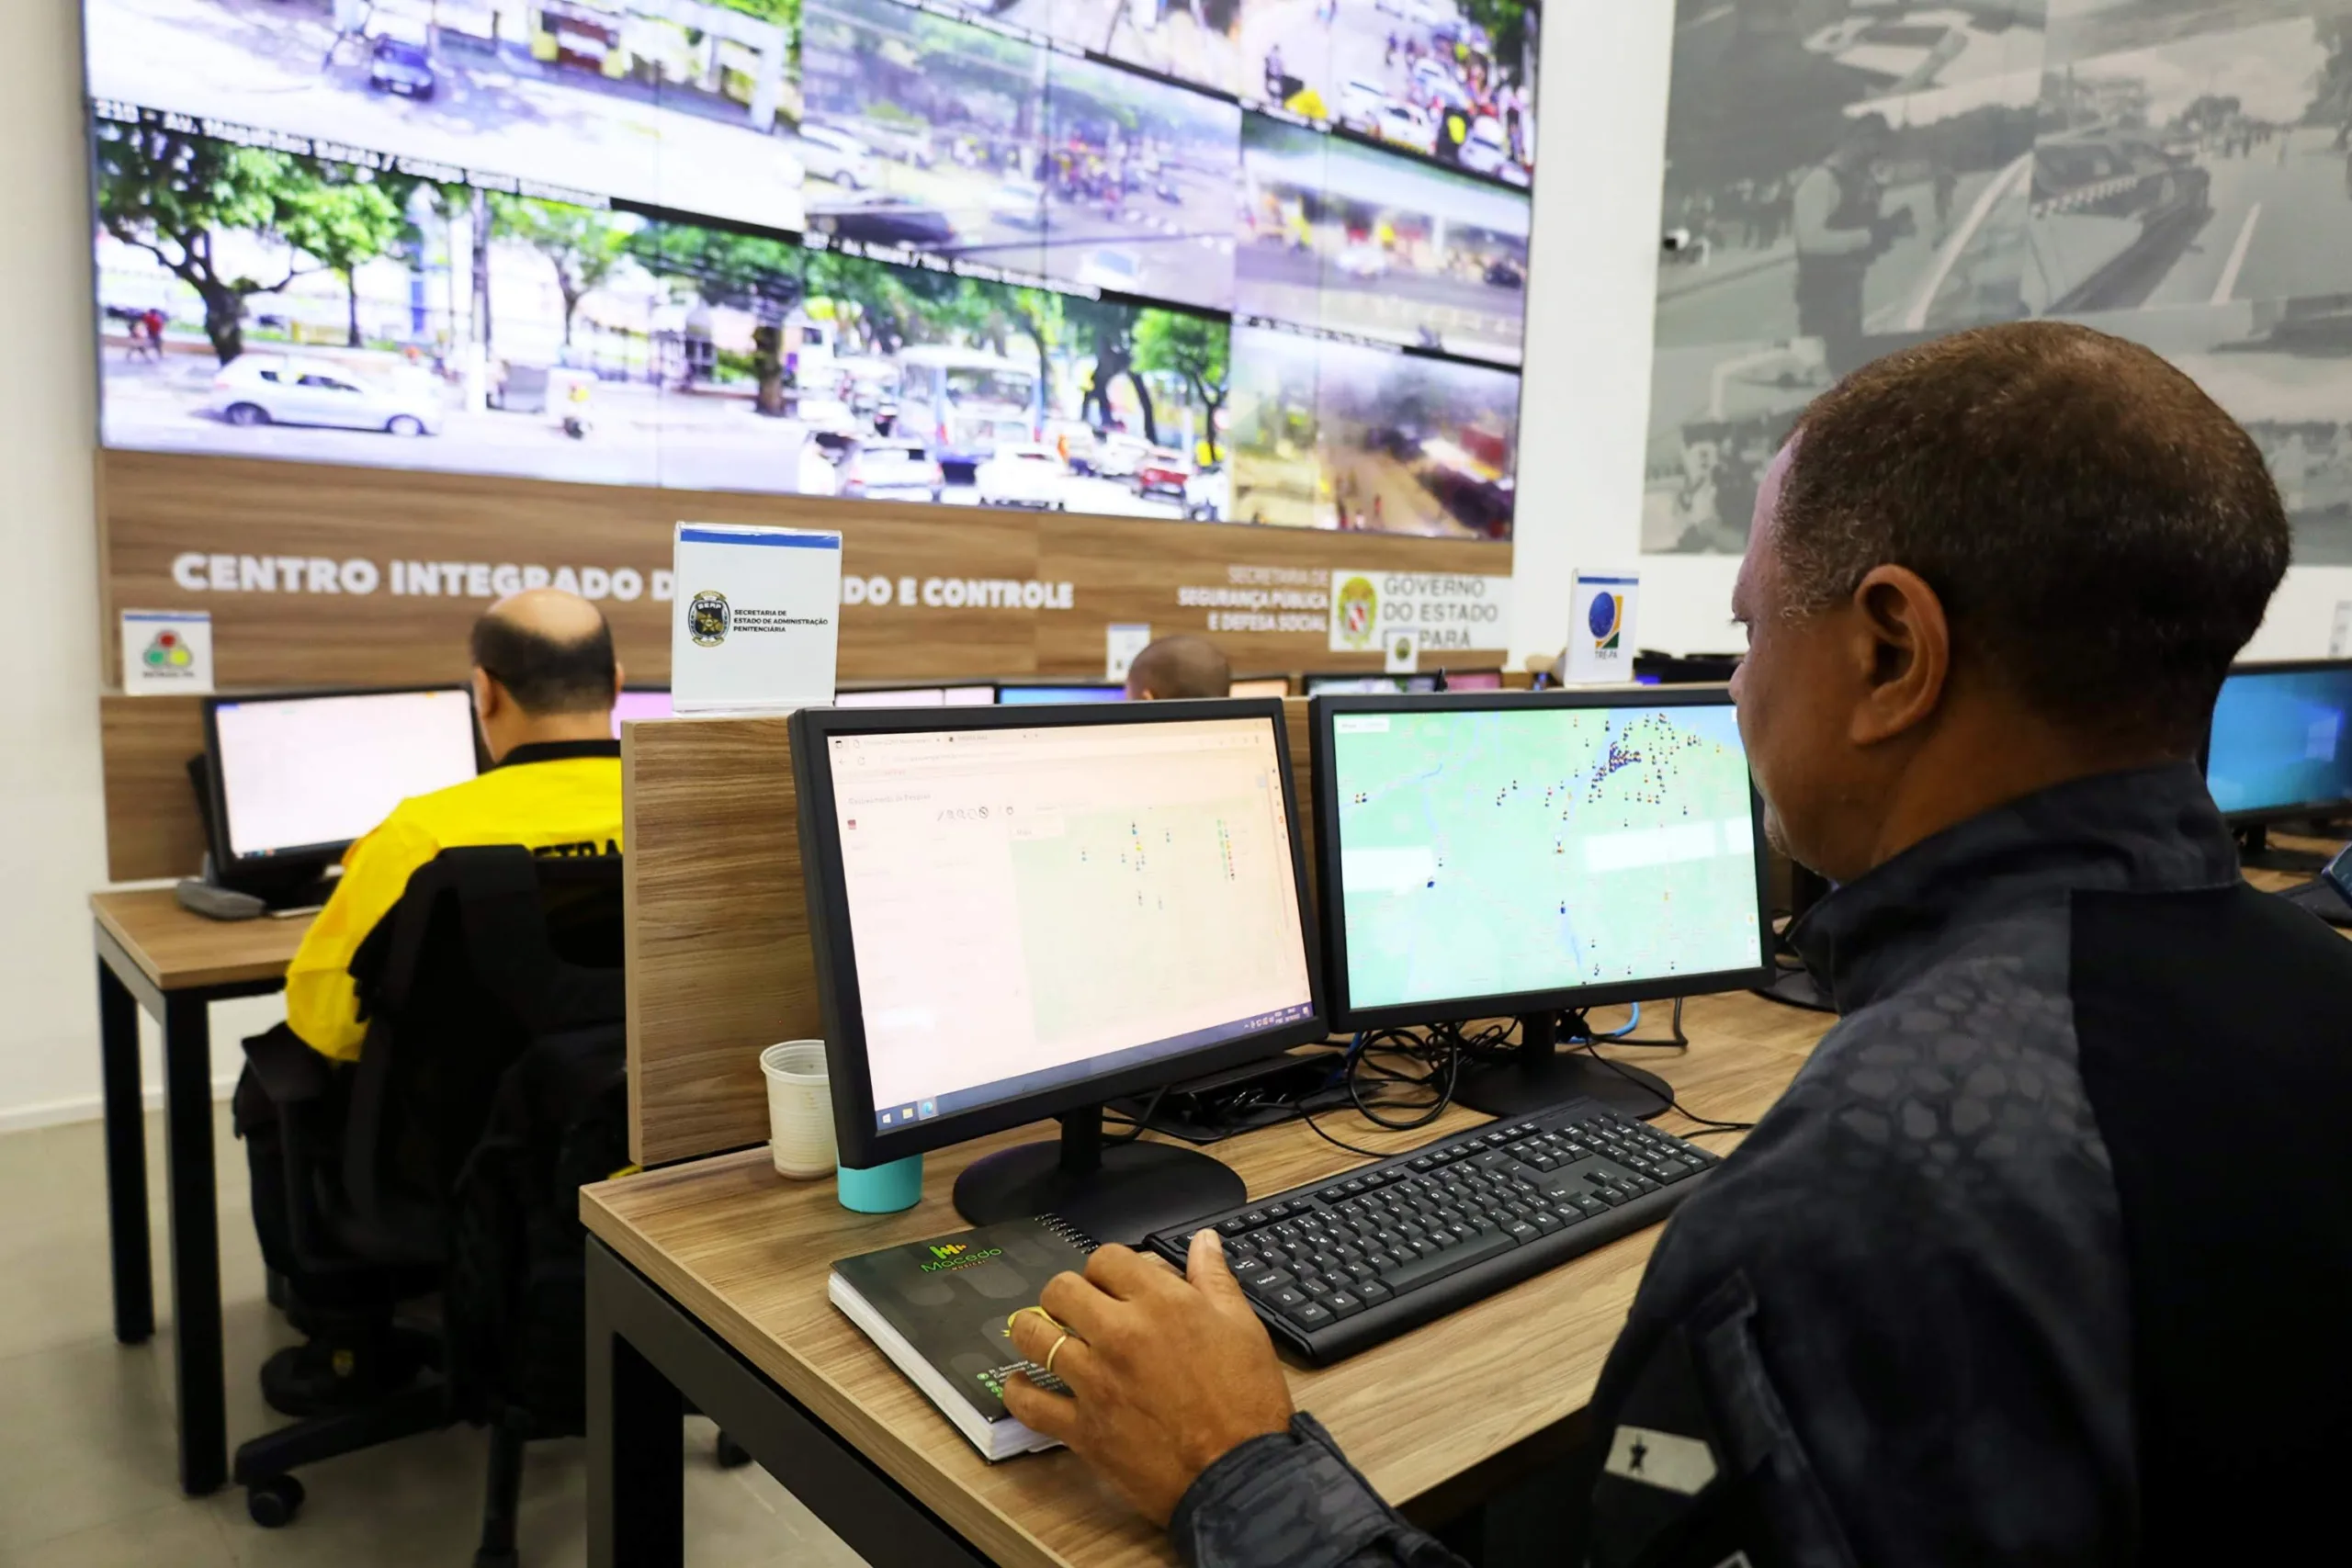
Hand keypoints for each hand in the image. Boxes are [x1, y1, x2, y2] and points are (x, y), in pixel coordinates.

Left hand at [1003, 1230, 1294, 1525]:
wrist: (1238, 1476)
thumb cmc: (1246, 1405)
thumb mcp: (1243, 1327)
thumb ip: (1214, 1278)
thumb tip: (1203, 1242)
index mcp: (1162, 1304)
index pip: (1106, 1258)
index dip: (1107, 1268)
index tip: (1113, 1284)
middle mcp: (1121, 1335)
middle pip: (1061, 1289)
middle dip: (1067, 1293)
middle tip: (1079, 1309)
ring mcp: (1096, 1382)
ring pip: (1034, 1336)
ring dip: (1033, 1330)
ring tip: (1043, 1335)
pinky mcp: (1084, 1428)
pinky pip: (1030, 1404)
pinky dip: (1019, 1392)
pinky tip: (1022, 1383)